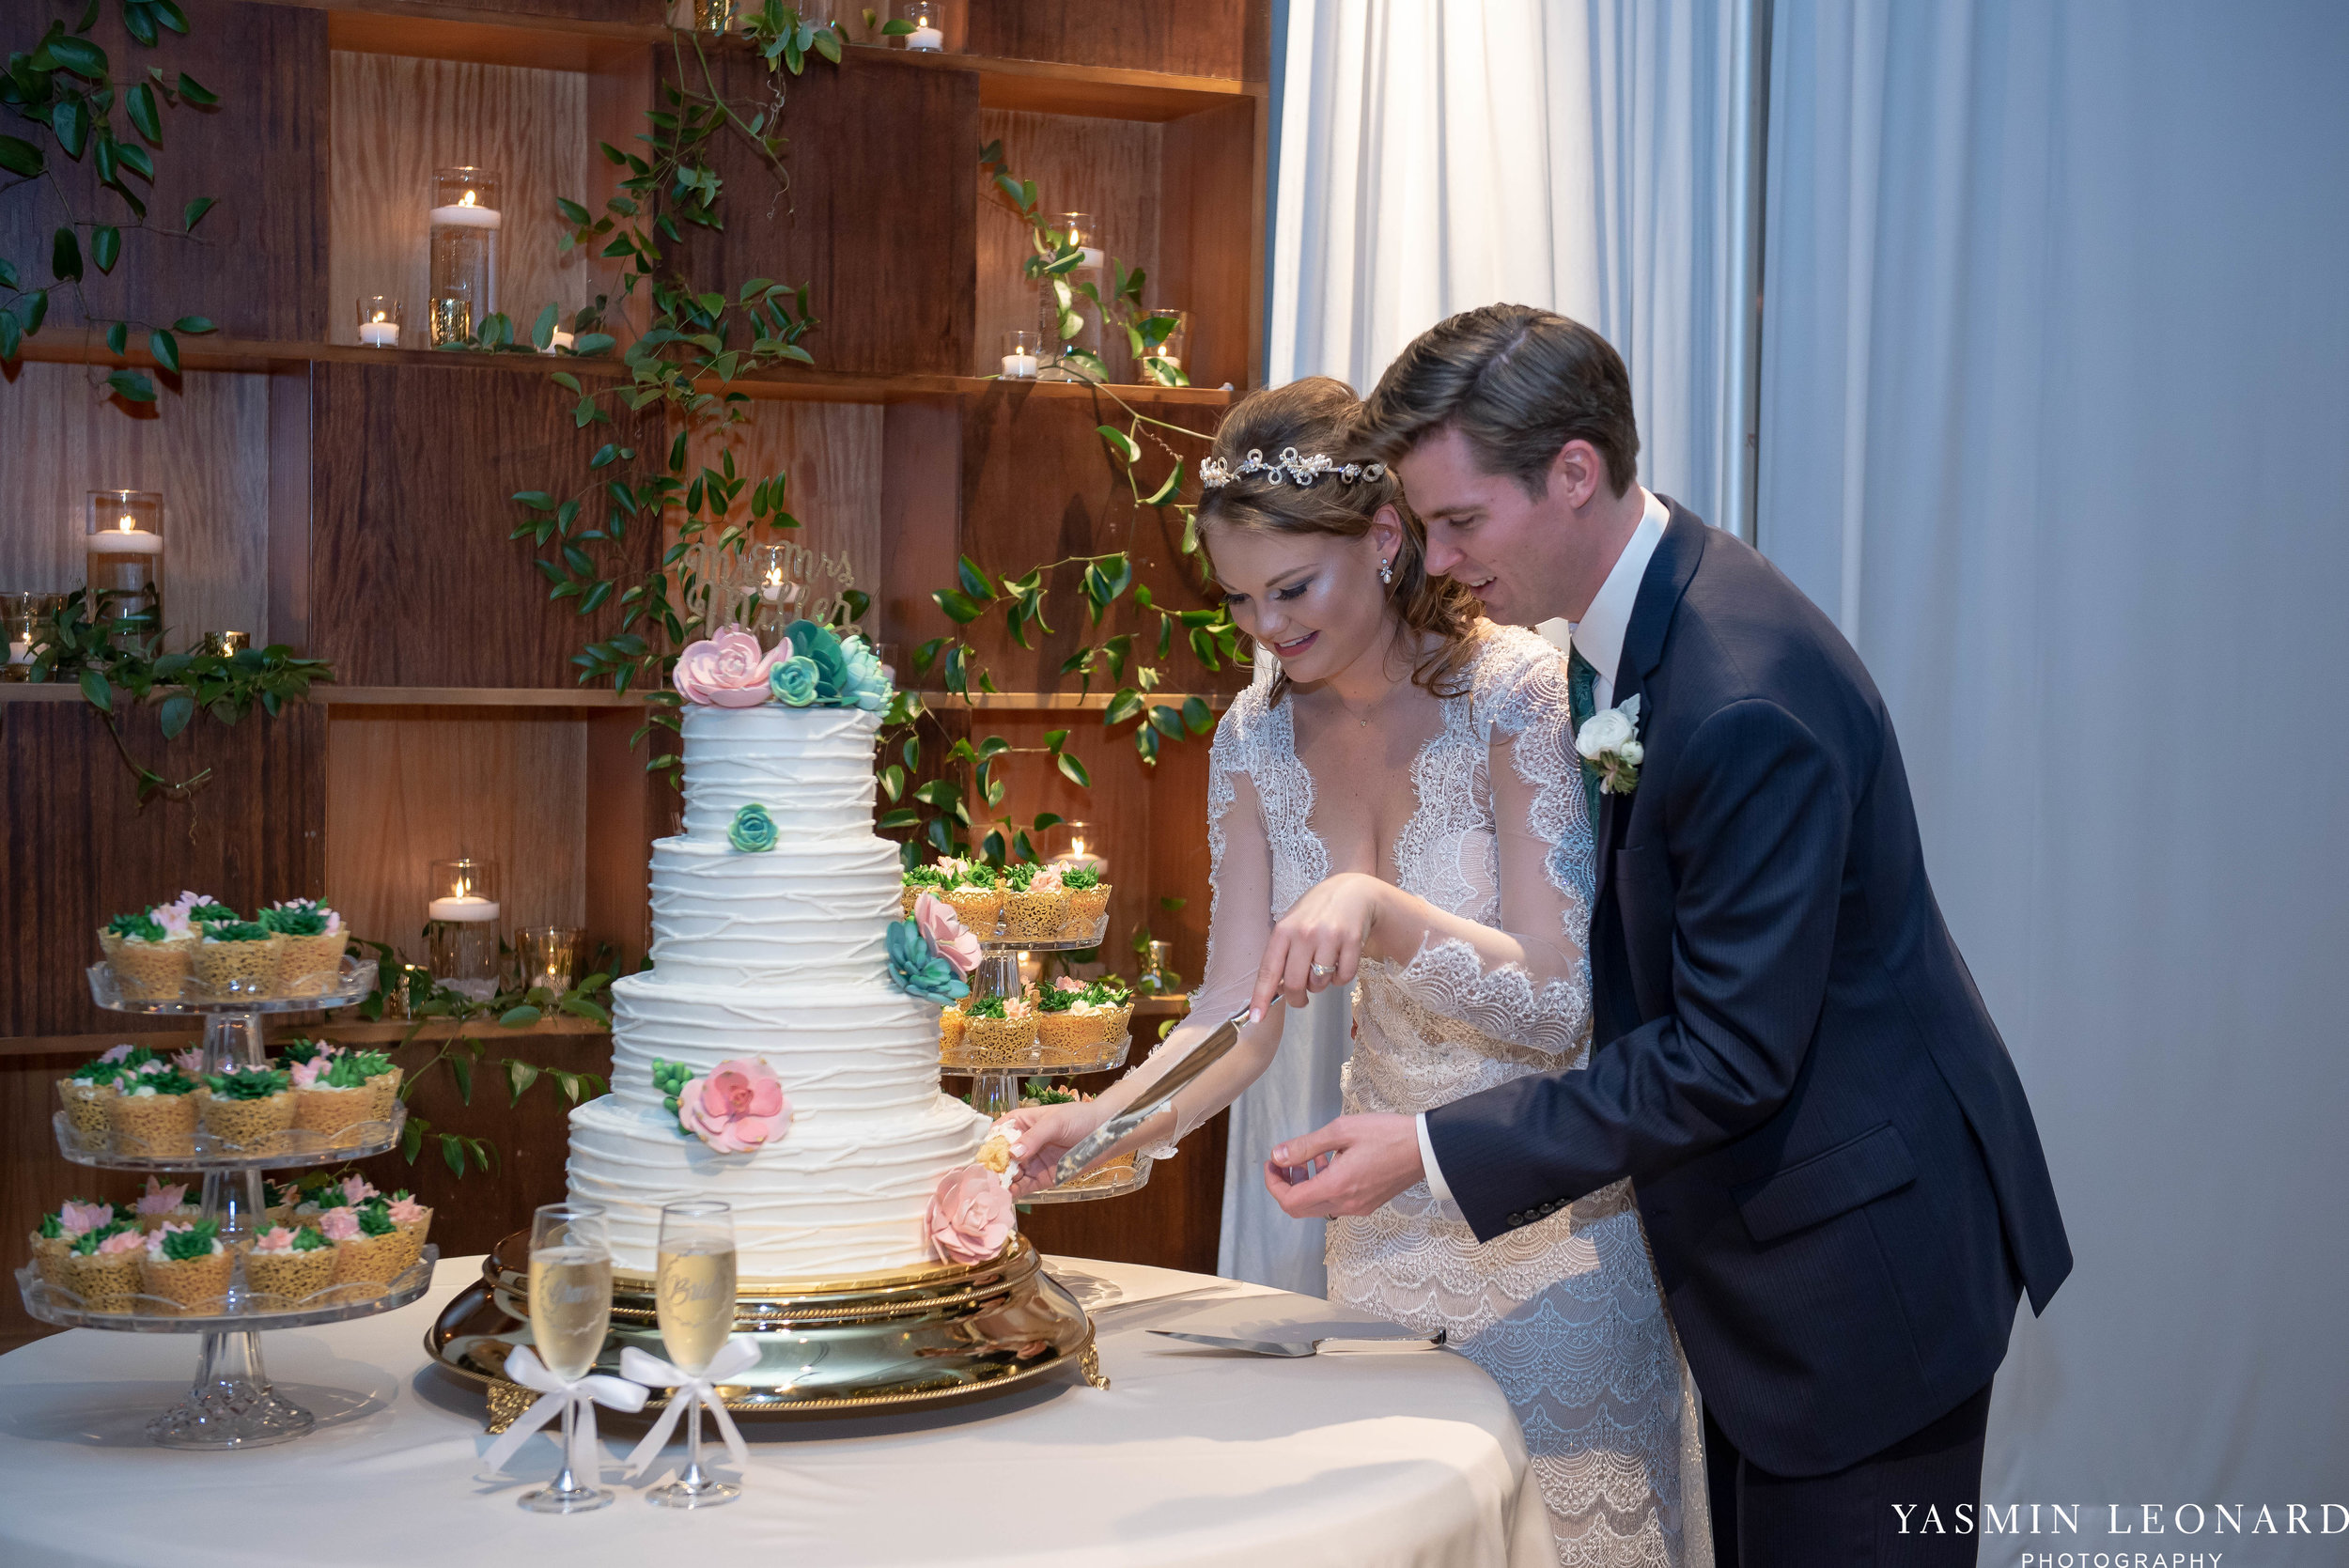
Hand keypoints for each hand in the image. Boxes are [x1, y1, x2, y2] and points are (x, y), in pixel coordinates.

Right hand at [995, 1099, 1112, 1196]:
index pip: (996, 1135)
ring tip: (995, 1190)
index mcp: (1019, 1123)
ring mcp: (1030, 1163)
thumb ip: (1033, 1138)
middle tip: (987, 1179)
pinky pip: (1023, 1187)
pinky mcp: (1040, 1179)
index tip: (983, 1158)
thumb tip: (1013, 1153)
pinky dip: (1014, 1192)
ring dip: (1001, 1183)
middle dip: (992, 1169)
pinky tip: (1008, 1195)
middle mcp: (1021, 1144)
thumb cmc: (1079, 1118)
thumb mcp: (1055, 1122)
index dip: (988, 1146)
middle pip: (999, 1158)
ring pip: (1009, 1175)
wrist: (1105, 1134)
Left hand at [1248, 871, 1388, 1017]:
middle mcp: (1305, 933)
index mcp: (1284, 930)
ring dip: (1321, 985)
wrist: (1352, 891)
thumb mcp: (1292, 925)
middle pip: (1295, 983)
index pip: (1268, 970)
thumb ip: (1282, 954)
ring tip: (1322, 967)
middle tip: (1301, 1000)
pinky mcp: (1353, 941)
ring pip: (1320, 983)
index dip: (1261, 997)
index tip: (1255, 1018)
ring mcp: (1330, 937)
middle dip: (1297, 999)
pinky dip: (1341, 979)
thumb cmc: (1316, 912)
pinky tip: (1339, 962)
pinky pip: (1343, 978)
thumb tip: (1275, 991)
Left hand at [1261, 1113, 1423, 1218]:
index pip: (1290, 1201)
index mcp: (1336, 1187)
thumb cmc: (1387, 1135)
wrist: (1426, 1148)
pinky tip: (1330, 1162)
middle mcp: (1345, 1204)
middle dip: (1286, 1185)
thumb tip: (1278, 1156)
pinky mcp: (1367, 1204)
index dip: (1274, 1184)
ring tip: (1308, 1158)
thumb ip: (1306, 1146)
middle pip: (1300, 1208)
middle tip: (1284, 1161)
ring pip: (1317, 1206)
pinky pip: (1335, 1202)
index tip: (1272, 1164)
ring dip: (1305, 1185)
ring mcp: (1358, 1207)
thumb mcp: (1341, 1131)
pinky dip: (1323, 1186)